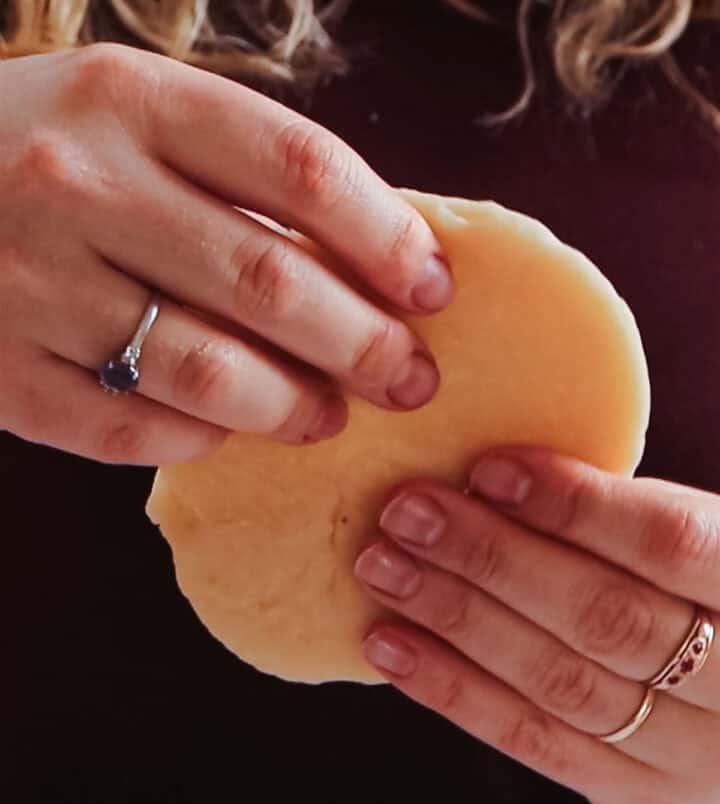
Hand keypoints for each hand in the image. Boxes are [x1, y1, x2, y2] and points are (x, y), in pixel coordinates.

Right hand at [0, 44, 450, 464]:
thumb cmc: (37, 150)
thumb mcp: (126, 114)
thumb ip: (233, 170)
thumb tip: (371, 262)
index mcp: (127, 102)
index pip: (297, 169)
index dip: (386, 238)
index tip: (433, 288)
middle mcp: (79, 188)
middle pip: (266, 282)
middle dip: (363, 344)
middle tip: (409, 378)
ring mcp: (35, 288)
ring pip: (206, 373)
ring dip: (292, 407)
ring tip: (329, 416)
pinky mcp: (6, 376)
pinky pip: (131, 433)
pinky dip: (197, 440)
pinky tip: (224, 432)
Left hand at [354, 446, 719, 803]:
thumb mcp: (716, 540)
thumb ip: (636, 521)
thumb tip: (495, 481)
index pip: (670, 545)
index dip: (575, 506)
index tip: (489, 468)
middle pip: (605, 620)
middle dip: (493, 562)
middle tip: (406, 512)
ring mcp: (695, 759)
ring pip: (560, 686)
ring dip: (458, 622)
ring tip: (384, 570)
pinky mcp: (640, 794)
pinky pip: (535, 744)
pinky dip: (456, 693)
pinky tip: (394, 649)